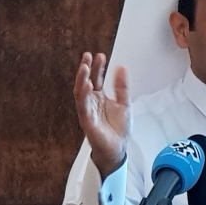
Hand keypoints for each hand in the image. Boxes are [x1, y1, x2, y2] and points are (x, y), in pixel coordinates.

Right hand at [73, 52, 129, 175]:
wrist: (117, 148)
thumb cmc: (117, 129)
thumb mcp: (124, 103)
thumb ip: (122, 87)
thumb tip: (121, 68)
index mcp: (99, 97)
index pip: (96, 79)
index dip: (98, 67)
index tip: (100, 55)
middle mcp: (91, 103)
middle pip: (85, 82)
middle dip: (86, 69)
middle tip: (88, 56)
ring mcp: (88, 111)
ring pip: (81, 93)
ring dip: (82, 79)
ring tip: (85, 67)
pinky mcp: (87, 121)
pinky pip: (83, 107)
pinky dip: (84, 96)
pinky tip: (86, 85)